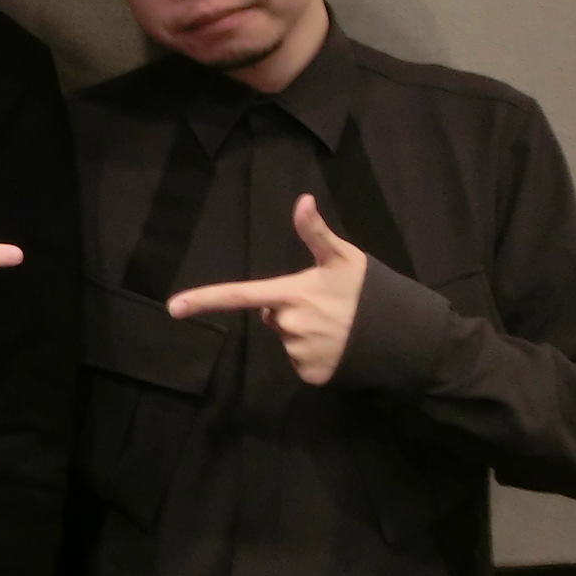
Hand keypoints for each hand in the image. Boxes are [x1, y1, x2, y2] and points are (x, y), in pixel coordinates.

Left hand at [165, 194, 367, 385]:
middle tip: (324, 304)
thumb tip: (303, 199)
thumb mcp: (343, 257)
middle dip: (290, 310)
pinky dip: (316, 354)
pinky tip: (338, 345)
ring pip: (288, 339)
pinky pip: (302, 361)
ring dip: (304, 332)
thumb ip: (316, 233)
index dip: (204, 300)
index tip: (174, 307)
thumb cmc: (367, 290)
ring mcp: (299, 353)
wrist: (402, 335)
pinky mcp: (311, 376)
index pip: (239, 295)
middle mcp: (289, 326)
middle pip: (273, 316)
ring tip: (336, 324)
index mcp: (290, 294)